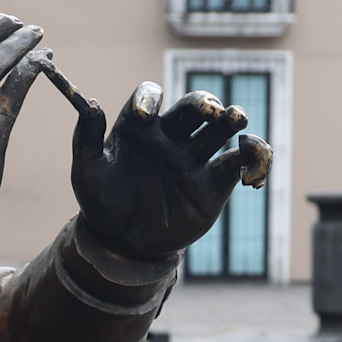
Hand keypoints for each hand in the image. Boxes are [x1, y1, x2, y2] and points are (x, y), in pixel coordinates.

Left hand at [62, 78, 271, 262]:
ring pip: (219, 130)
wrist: (121, 244)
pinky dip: (254, 157)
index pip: (151, 96)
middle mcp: (170, 136)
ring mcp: (193, 160)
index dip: (150, 98)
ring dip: (232, 119)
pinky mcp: (213, 186)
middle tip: (211, 111)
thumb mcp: (87, 171)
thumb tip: (91, 102)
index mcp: (140, 126)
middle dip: (205, 103)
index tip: (146, 115)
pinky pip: (237, 165)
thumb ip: (86, 138)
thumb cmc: (101, 202)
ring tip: (237, 118)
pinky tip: (254, 155)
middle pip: (193, 107)